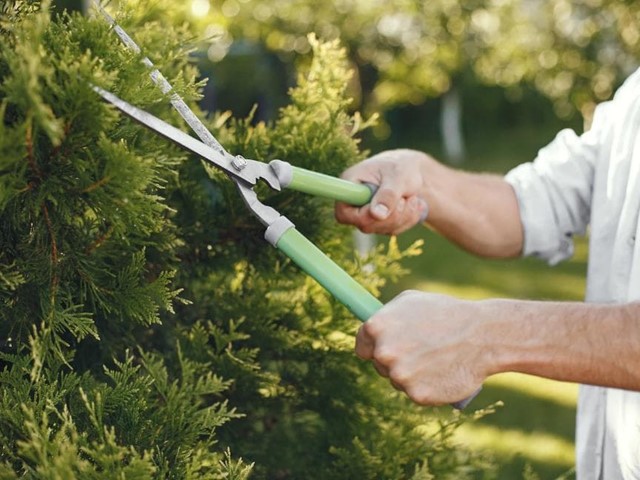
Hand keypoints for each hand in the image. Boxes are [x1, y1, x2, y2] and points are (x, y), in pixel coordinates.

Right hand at [335, 149, 429, 234]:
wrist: (412, 171)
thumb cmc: (401, 167)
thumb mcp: (397, 176)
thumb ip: (388, 194)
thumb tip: (377, 215)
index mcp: (349, 184)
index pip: (343, 212)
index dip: (362, 216)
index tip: (382, 209)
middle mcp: (354, 203)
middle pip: (366, 225)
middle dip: (392, 214)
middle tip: (405, 197)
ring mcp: (366, 215)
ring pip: (383, 229)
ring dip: (404, 215)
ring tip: (411, 196)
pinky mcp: (380, 223)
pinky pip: (395, 230)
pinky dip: (409, 218)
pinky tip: (413, 203)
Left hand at [355, 290, 489, 404]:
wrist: (482, 336)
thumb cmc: (446, 313)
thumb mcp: (411, 301)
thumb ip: (386, 315)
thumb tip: (371, 327)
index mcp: (376, 327)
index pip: (362, 346)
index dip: (373, 347)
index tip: (386, 348)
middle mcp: (384, 352)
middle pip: (379, 365)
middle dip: (394, 360)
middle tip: (419, 352)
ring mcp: (399, 375)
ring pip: (397, 380)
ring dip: (410, 375)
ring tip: (434, 359)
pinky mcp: (417, 395)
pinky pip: (415, 393)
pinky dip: (426, 387)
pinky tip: (440, 374)